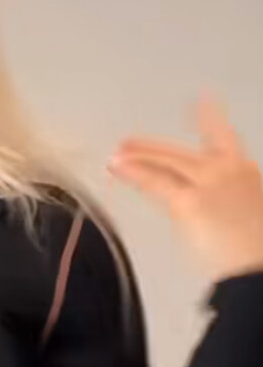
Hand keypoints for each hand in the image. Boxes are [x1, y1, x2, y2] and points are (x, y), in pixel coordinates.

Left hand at [108, 97, 262, 281]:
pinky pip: (156, 182)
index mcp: (245, 173)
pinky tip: (117, 167)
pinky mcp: (190, 202)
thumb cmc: (258, 249)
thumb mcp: (249, 214)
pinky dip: (134, 173)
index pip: (224, 136)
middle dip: (153, 147)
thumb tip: (210, 209)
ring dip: (139, 157)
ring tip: (117, 155)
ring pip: (167, 163)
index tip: (201, 100)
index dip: (210, 117)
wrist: (260, 266)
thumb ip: (228, 203)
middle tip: (131, 141)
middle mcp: (227, 171)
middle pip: (183, 153)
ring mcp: (208, 184)